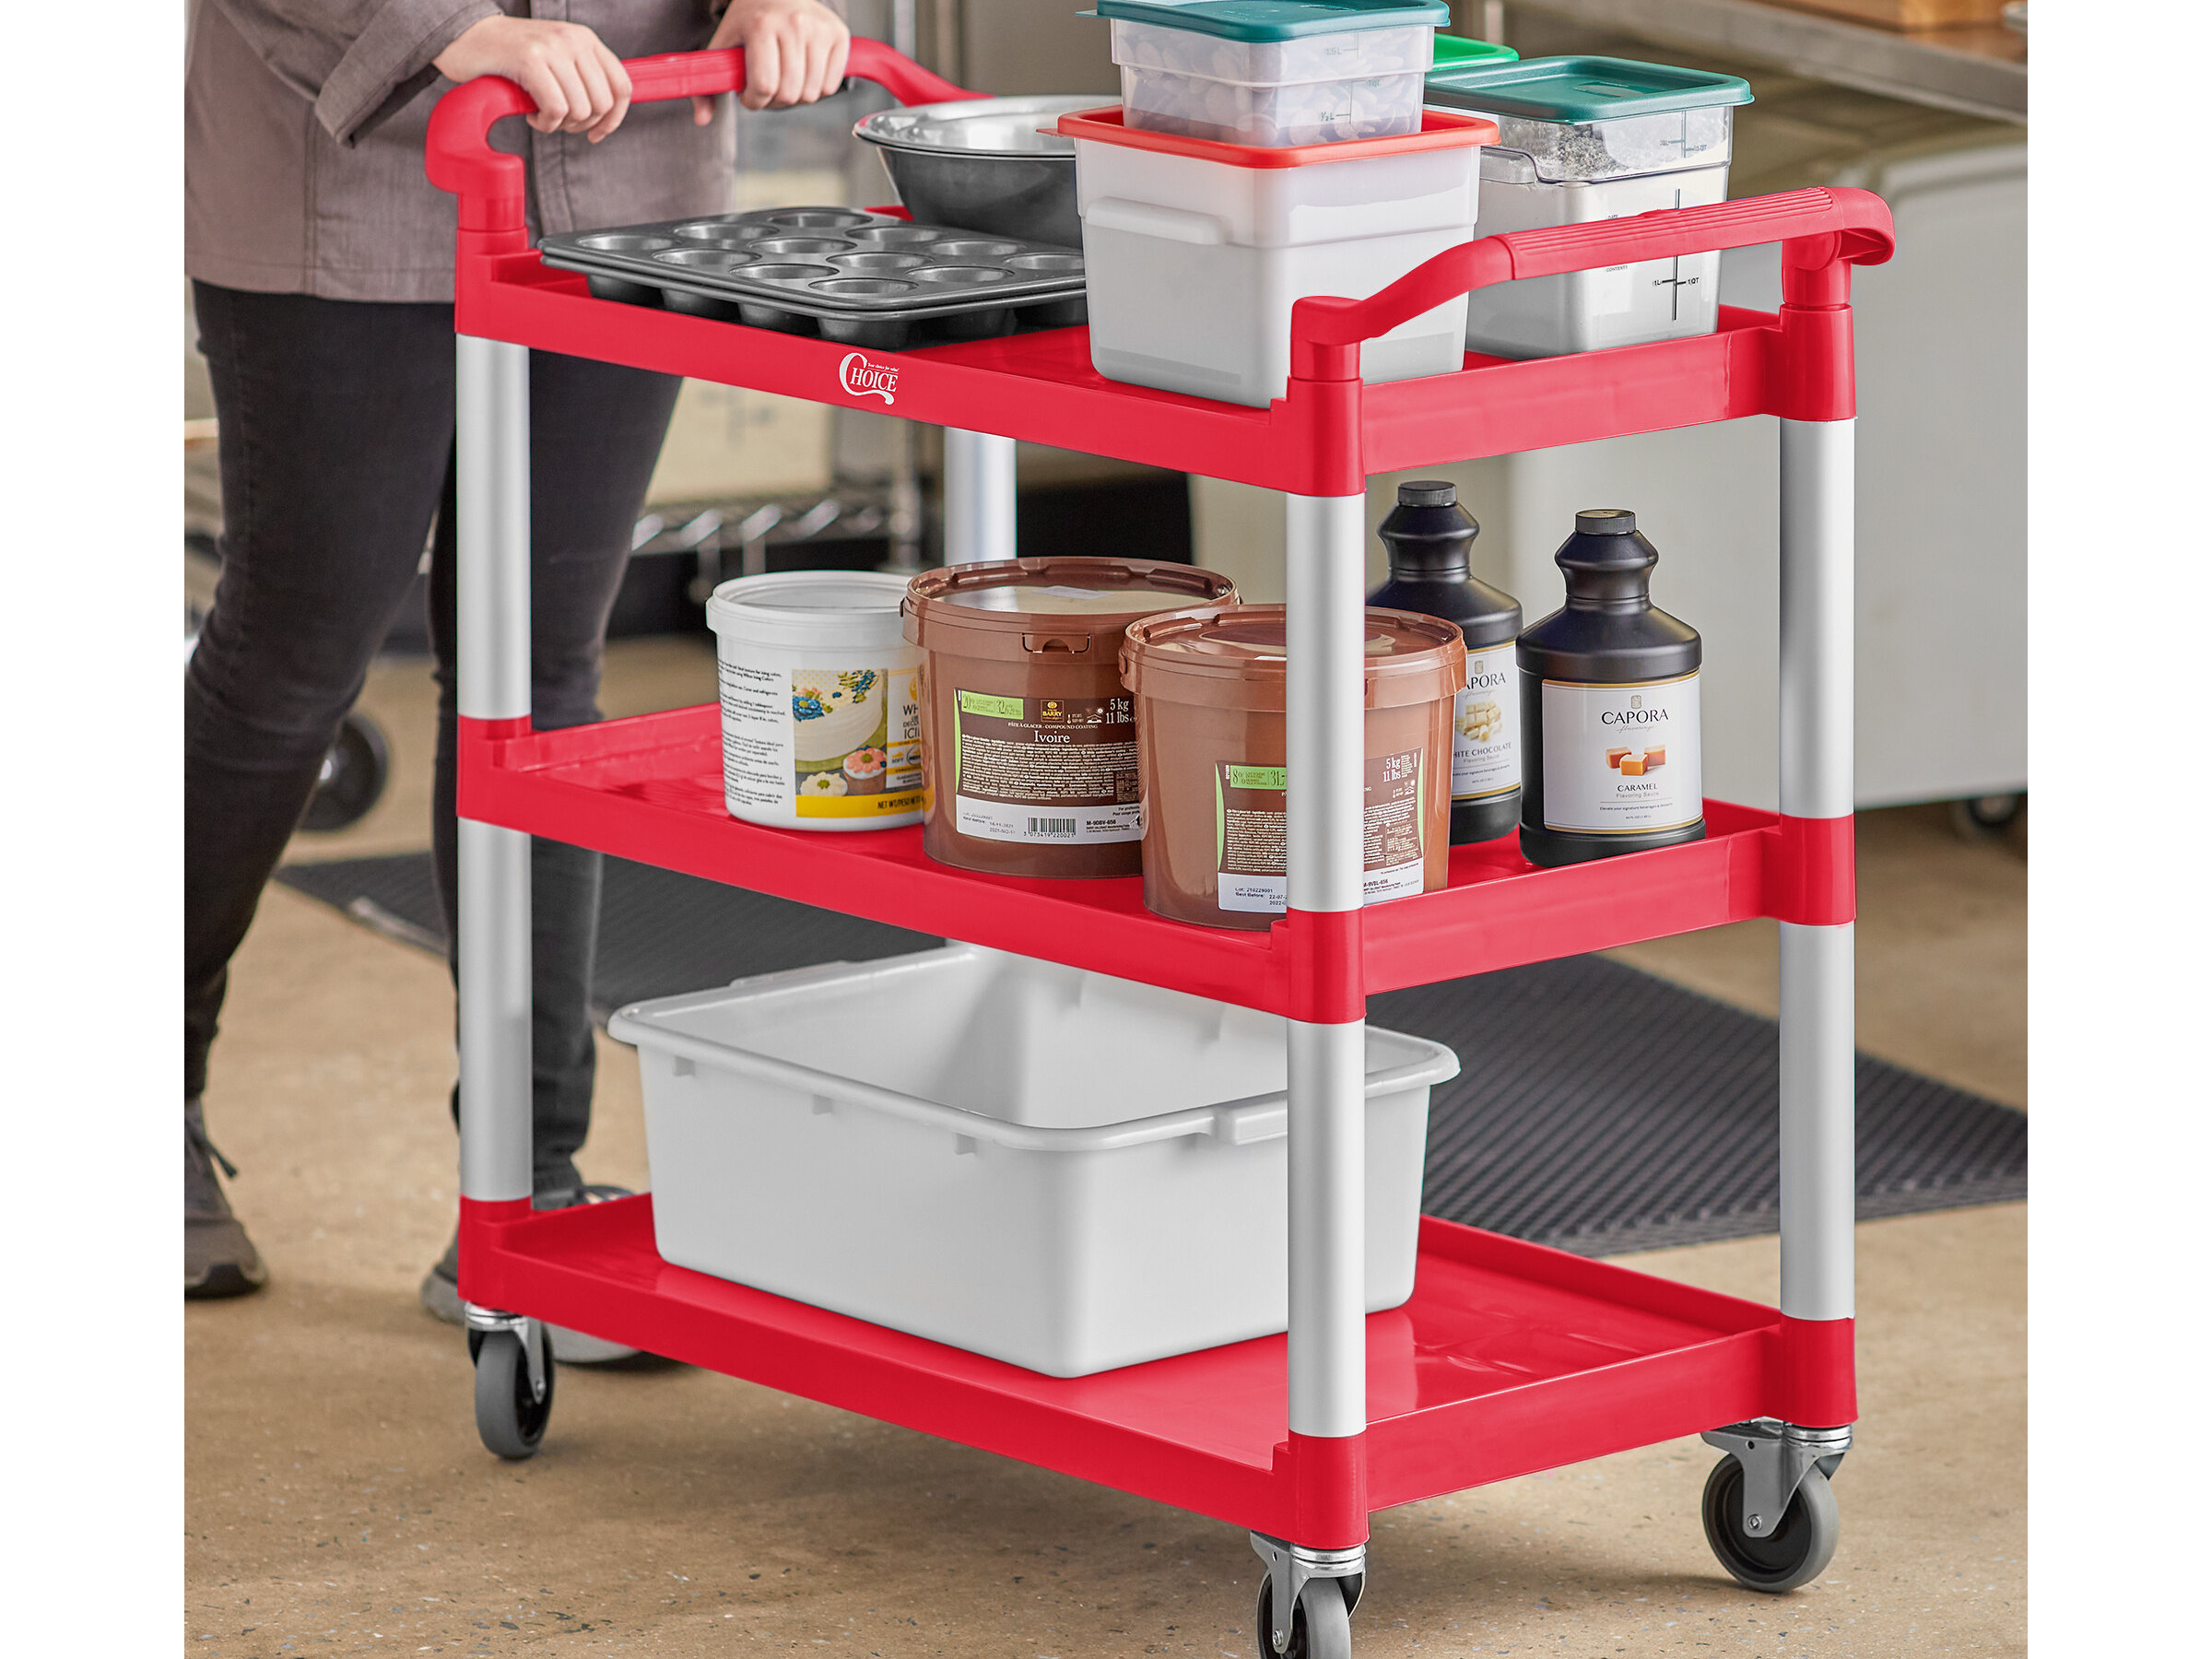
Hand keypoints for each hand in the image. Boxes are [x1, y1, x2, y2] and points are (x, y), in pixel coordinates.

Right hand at [434, 16, 632, 142]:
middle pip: (602, 104)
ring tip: (542, 115)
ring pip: (580, 110)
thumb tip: (608, 115)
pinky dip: (546, 123)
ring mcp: (552, 48)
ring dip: (561, 125)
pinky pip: (556, 110)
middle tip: (558, 121)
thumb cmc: (511, 56)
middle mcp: (573, 40)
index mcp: (585, 39)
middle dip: (582, 124)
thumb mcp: (557, 59)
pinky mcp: (530, 60)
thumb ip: (583, 77)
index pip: (622, 85)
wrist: (467, 36)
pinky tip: (532, 115)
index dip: (614, 118)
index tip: (597, 133)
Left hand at [693, 0, 852, 124]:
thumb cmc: (749, 21)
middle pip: (789, 94)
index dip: (753, 101)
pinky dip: (816, 89)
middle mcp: (794, 24)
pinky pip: (830, 86)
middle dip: (773, 102)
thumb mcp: (723, 45)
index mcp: (761, 25)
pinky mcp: (838, 36)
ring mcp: (819, 30)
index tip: (748, 94)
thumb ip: (707, 85)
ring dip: (795, 98)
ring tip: (783, 80)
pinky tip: (803, 73)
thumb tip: (702, 119)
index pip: (763, 85)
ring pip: (811, 95)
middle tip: (766, 88)